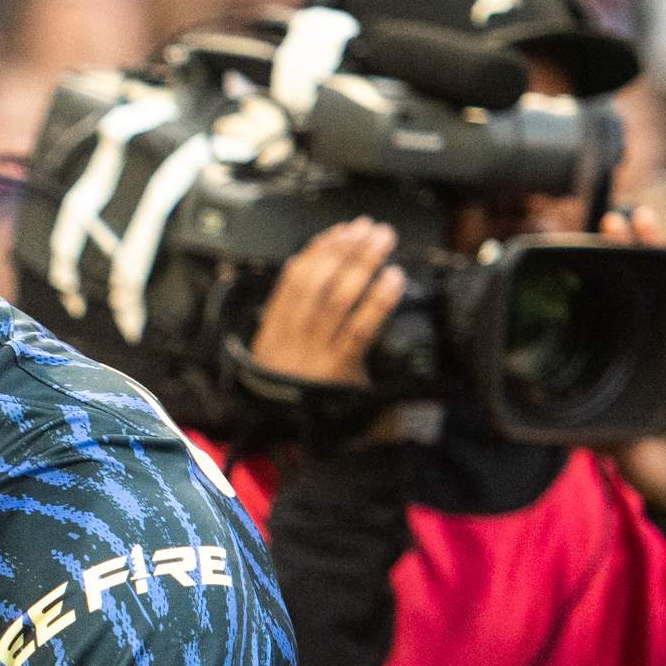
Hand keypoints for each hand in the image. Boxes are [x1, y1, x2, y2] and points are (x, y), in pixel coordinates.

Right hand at [247, 220, 404, 390]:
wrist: (297, 436)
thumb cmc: (297, 389)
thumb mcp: (280, 353)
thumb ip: (293, 313)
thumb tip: (316, 264)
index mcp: (273, 330)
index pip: (293, 278)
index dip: (319, 249)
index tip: (342, 231)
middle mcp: (290, 339)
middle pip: (316, 282)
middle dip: (344, 249)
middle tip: (370, 229)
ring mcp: (314, 355)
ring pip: (337, 299)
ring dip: (362, 264)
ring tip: (383, 242)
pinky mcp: (338, 371)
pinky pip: (360, 329)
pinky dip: (377, 300)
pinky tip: (393, 279)